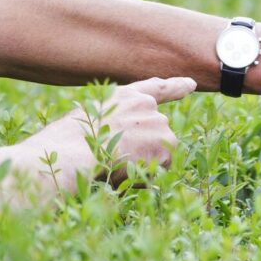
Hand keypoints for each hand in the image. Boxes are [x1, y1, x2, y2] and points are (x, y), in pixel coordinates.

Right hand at [37, 76, 193, 185]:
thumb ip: (117, 125)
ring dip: (143, 164)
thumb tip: (132, 146)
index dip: (175, 87)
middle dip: (144, 151)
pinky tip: (127, 168)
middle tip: (114, 157)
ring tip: (116, 161)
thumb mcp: (90, 123)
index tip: (191, 84)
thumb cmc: (68, 144)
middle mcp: (146, 104)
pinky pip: (161, 169)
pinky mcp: (167, 142)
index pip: (156, 89)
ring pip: (160, 153)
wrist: (73, 152)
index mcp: (124, 97)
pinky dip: (146, 176)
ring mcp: (159, 121)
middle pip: (157, 134)